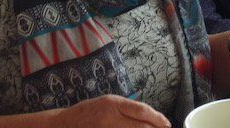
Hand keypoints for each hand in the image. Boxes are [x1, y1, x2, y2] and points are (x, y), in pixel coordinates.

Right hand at [50, 95, 170, 127]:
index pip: (141, 111)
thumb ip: (126, 109)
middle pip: (141, 126)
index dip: (158, 118)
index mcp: (112, 103)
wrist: (62, 125)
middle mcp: (110, 117)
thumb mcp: (107, 103)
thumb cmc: (87, 113)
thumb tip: (150, 119)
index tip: (167, 124)